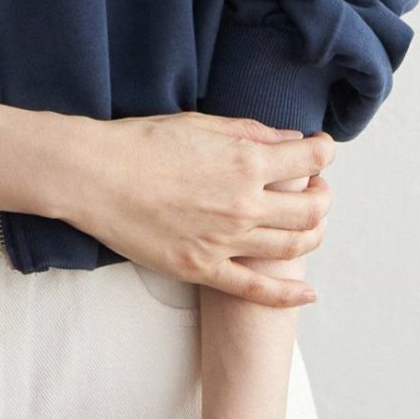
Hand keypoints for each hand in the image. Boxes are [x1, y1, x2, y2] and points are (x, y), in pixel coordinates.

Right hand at [46, 111, 333, 305]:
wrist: (94, 175)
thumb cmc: (140, 143)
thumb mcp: (198, 123)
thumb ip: (248, 132)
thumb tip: (288, 140)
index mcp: (245, 161)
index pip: (309, 160)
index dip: (324, 152)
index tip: (323, 150)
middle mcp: (245, 203)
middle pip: (312, 208)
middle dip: (324, 196)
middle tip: (318, 188)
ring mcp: (226, 240)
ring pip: (294, 247)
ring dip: (314, 235)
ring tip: (311, 225)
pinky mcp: (204, 268)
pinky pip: (257, 290)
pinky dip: (289, 295)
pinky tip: (307, 293)